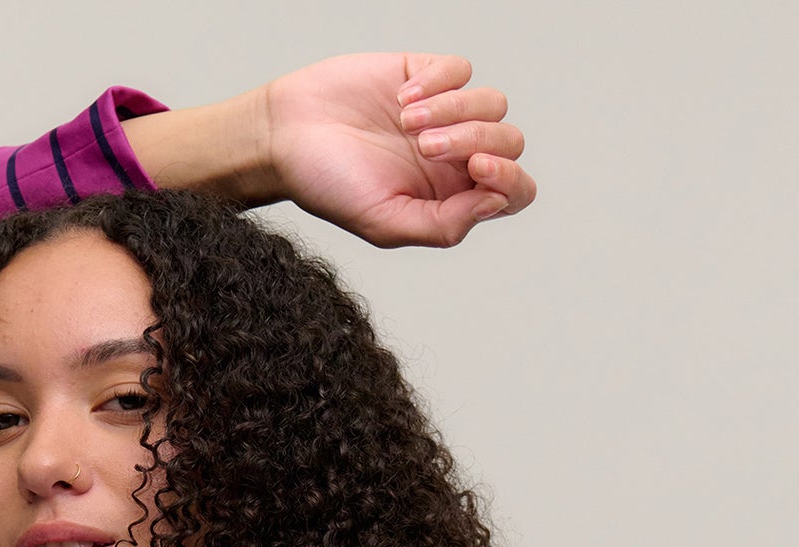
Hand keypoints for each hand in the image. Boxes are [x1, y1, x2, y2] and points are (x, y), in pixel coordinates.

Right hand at [262, 51, 534, 246]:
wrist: (286, 136)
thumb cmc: (328, 186)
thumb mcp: (385, 223)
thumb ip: (444, 225)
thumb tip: (497, 201)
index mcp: (450, 199)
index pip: (512, 191)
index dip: (510, 179)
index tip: (477, 169)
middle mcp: (454, 158)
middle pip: (509, 142)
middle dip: (476, 140)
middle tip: (426, 147)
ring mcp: (444, 114)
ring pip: (493, 103)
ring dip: (455, 111)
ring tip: (407, 123)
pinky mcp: (426, 74)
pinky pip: (461, 69)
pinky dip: (437, 81)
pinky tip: (401, 98)